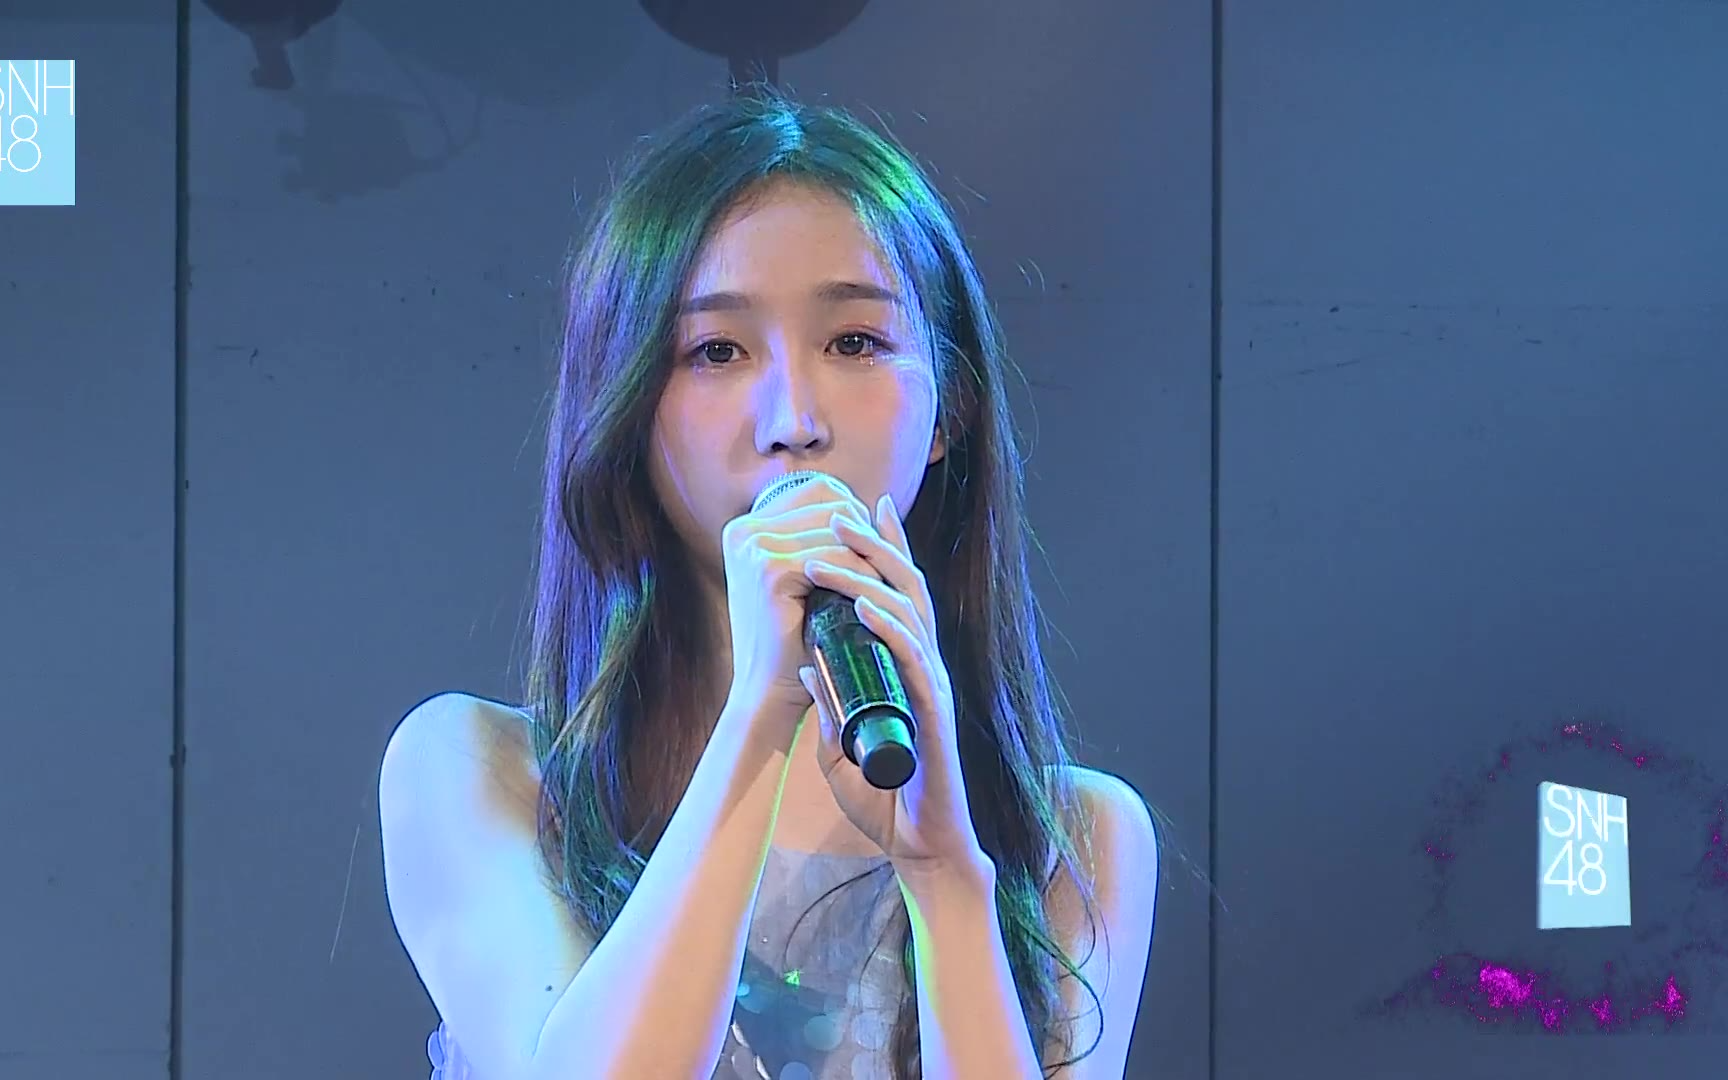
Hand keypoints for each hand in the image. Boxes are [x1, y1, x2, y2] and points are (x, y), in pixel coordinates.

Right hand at [721, 475, 881, 734]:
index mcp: (746, 527)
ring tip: (881, 587)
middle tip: (885, 571)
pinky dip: (861, 577)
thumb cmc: (795, 641)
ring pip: (839, 532)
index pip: (820, 492)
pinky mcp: (770, 569)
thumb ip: (833, 540)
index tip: (874, 551)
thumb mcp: (810, 581)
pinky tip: (869, 601)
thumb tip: (883, 502)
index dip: (856, 517)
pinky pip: (836, 558)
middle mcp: (744, 530)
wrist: (769, 694)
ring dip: (868, 558)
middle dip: (865, 536)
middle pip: (833, 504)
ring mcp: (754, 547)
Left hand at [796, 493, 987, 878]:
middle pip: (907, 589)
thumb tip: (806, 664)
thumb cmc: (887, 800)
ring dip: (865, 580)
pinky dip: (890, 629)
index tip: (863, 507)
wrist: (920, 848)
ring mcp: (933, 686)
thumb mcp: (842, 746)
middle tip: (840, 511)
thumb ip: (831, 705)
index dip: (887, 550)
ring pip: (908, 614)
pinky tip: (865, 608)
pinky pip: (913, 659)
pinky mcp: (934, 713)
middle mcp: (927, 667)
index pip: (899, 596)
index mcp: (908, 669)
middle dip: (875, 545)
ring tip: (826, 556)